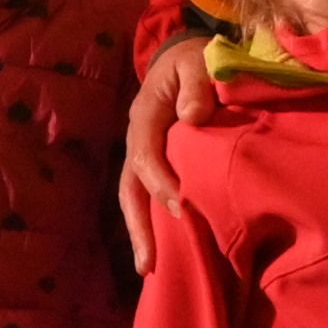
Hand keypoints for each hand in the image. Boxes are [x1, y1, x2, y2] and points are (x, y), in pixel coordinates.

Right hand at [118, 34, 221, 264]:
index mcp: (145, 117)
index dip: (161, 182)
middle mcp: (136, 141)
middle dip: (139, 226)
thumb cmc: (193, 61)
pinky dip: (154, 225)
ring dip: (141, 233)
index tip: (182, 207)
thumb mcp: (197, 61)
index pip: (146, 156)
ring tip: (148, 269)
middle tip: (149, 263)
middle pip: (130, 189)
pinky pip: (148, 198)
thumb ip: (196, 84)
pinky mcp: (154, 165)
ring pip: (134, 199)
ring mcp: (142, 156)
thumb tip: (193, 116)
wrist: (183, 58)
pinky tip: (165, 252)